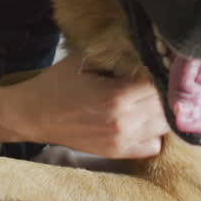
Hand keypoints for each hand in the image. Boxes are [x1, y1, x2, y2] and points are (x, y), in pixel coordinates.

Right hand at [0, 52, 168, 158]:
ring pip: (164, 126)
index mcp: (117, 96)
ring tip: (155, 98)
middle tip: (162, 79)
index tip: (163, 63)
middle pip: (166, 106)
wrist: (34, 115)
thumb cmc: (58, 83)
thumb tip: (146, 47)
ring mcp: (121, 140)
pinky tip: (146, 120)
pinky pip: (153, 146)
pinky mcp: (117, 152)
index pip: (159, 83)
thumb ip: (117, 55)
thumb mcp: (86, 60)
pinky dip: (155, 133)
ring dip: (163, 111)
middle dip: (166, 91)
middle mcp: (123, 121)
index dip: (163, 72)